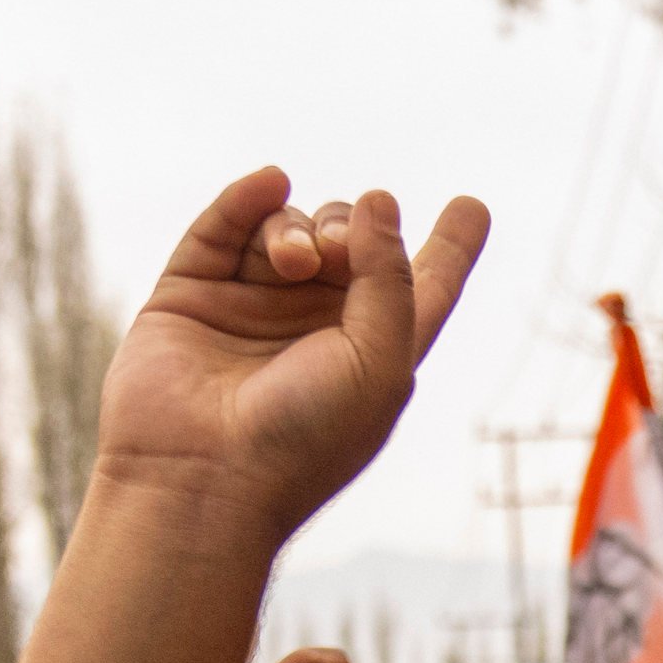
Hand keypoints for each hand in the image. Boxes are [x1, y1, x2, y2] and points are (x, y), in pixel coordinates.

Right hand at [89, 172, 489, 535]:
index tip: (472, 206)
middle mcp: (316, 326)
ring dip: (296, 228)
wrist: (203, 479)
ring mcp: (252, 307)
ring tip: (292, 261)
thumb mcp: (379, 363)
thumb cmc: (305, 439)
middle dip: (350, 228)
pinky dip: (247, 200)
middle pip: (349, 241)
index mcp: (376, 351)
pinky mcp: (191, 296)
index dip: (449, 247)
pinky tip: (270, 183)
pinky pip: (222, 229)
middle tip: (336, 253)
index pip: (422, 287)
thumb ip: (391, 278)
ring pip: (287, 229)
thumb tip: (380, 200)